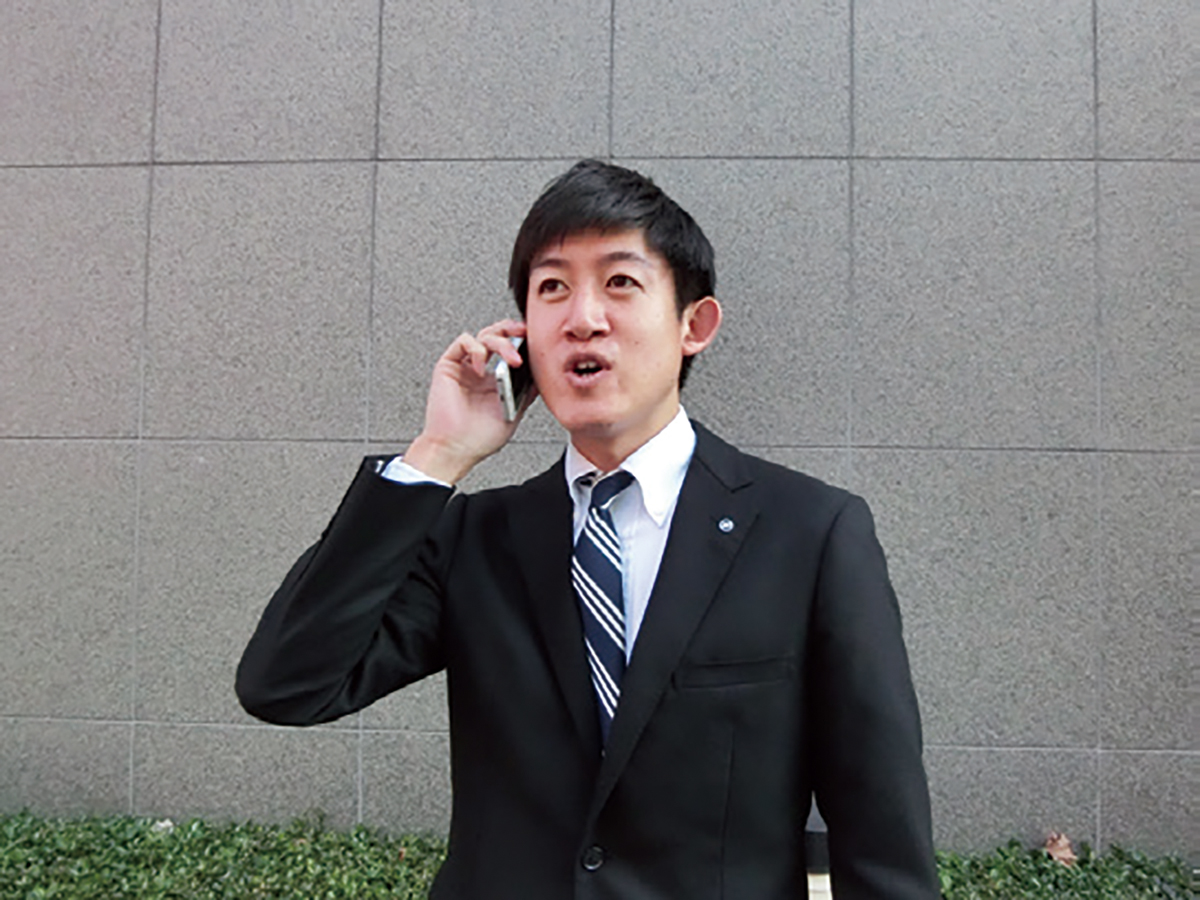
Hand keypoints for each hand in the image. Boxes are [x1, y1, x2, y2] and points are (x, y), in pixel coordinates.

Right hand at [403, 319, 536, 483]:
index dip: (521, 342)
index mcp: (494, 380)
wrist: (456, 450)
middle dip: (512, 329)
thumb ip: (527, 391)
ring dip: (501, 342)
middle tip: (525, 333)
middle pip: (496, 335)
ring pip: (483, 335)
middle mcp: (479, 371)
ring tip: (512, 359)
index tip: (537, 341)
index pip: (509, 350)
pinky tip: (482, 367)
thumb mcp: (514, 412)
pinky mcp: (448, 366)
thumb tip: (542, 374)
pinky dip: (477, 349)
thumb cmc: (478, 438)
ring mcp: (464, 367)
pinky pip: (463, 342)